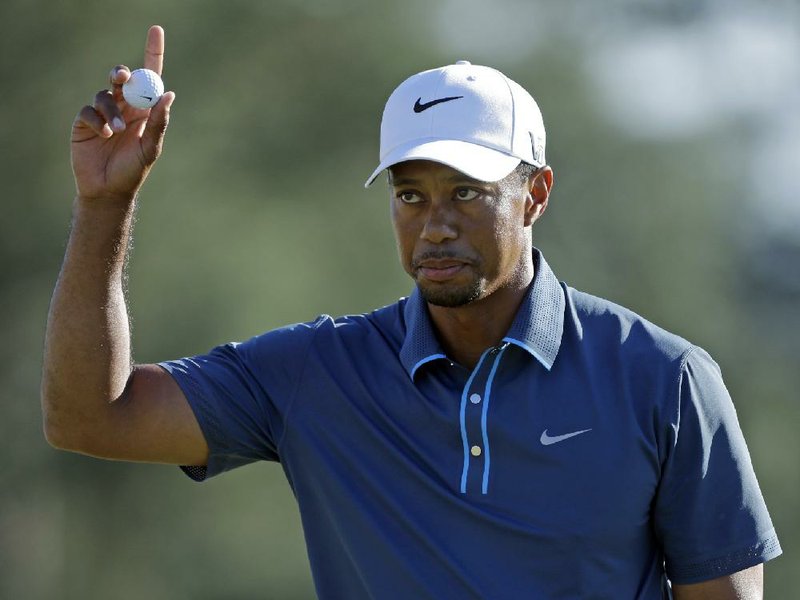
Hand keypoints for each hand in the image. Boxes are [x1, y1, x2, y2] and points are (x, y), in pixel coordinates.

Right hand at [70, 25, 175, 200]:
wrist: (107, 190)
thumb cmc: (133, 171)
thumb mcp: (150, 148)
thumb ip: (159, 122)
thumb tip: (169, 94)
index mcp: (145, 110)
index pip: (150, 77)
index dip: (152, 52)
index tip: (156, 30)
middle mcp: (125, 107)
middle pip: (123, 78)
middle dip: (121, 73)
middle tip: (121, 77)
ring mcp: (104, 113)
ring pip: (104, 94)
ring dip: (111, 110)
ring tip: (116, 132)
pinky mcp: (85, 122)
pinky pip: (88, 110)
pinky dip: (97, 120)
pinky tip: (103, 135)